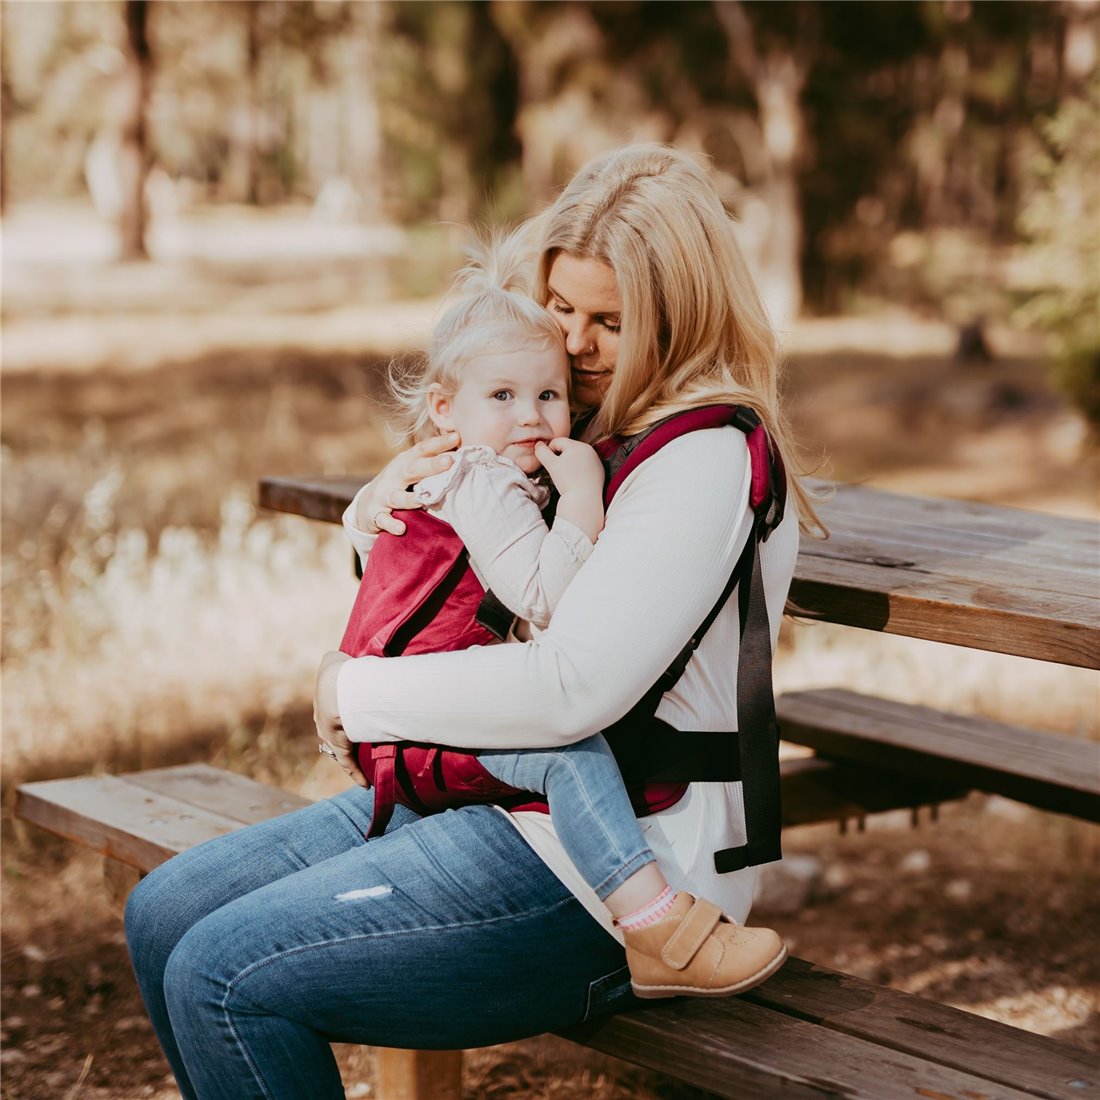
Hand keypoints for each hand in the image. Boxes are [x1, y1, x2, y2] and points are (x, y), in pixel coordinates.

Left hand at [314, 650, 369, 787]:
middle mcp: (322, 721)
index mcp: (322, 701)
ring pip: (338, 749)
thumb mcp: (338, 660)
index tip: (346, 718)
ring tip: (363, 761)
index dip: (337, 714)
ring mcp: (330, 736)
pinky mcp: (341, 747)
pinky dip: (356, 774)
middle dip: (340, 735)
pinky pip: (349, 764)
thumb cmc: (341, 671)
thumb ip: (343, 661)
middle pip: (330, 732)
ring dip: (349, 753)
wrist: (338, 688)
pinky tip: (364, 784)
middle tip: (354, 739)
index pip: (328, 712)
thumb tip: (352, 660)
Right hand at [356, 432, 459, 535]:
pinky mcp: (376, 514)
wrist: (366, 505)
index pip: (422, 449)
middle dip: (431, 465)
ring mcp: (383, 495)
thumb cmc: (398, 484)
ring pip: (397, 497)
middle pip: (413, 470)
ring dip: (410, 499)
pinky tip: (401, 528)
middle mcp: (394, 476)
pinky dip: (392, 524)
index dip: (439, 443)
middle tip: (450, 461)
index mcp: (405, 462)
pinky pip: (384, 520)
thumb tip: (460, 448)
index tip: (457, 437)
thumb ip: (430, 461)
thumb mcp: (410, 469)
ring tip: (423, 499)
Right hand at [535, 438, 605, 542]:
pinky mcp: (599, 470)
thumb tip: (538, 444)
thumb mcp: (551, 465)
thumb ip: (542, 452)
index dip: (549, 451)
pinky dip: (579, 470)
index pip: (557, 441)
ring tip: (567, 477)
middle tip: (558, 472)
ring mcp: (596, 460)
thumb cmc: (567, 482)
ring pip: (576, 457)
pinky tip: (576, 480)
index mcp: (578, 445)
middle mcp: (589, 449)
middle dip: (560, 457)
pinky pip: (585, 466)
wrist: (584, 500)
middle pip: (568, 448)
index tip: (549, 465)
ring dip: (569, 464)